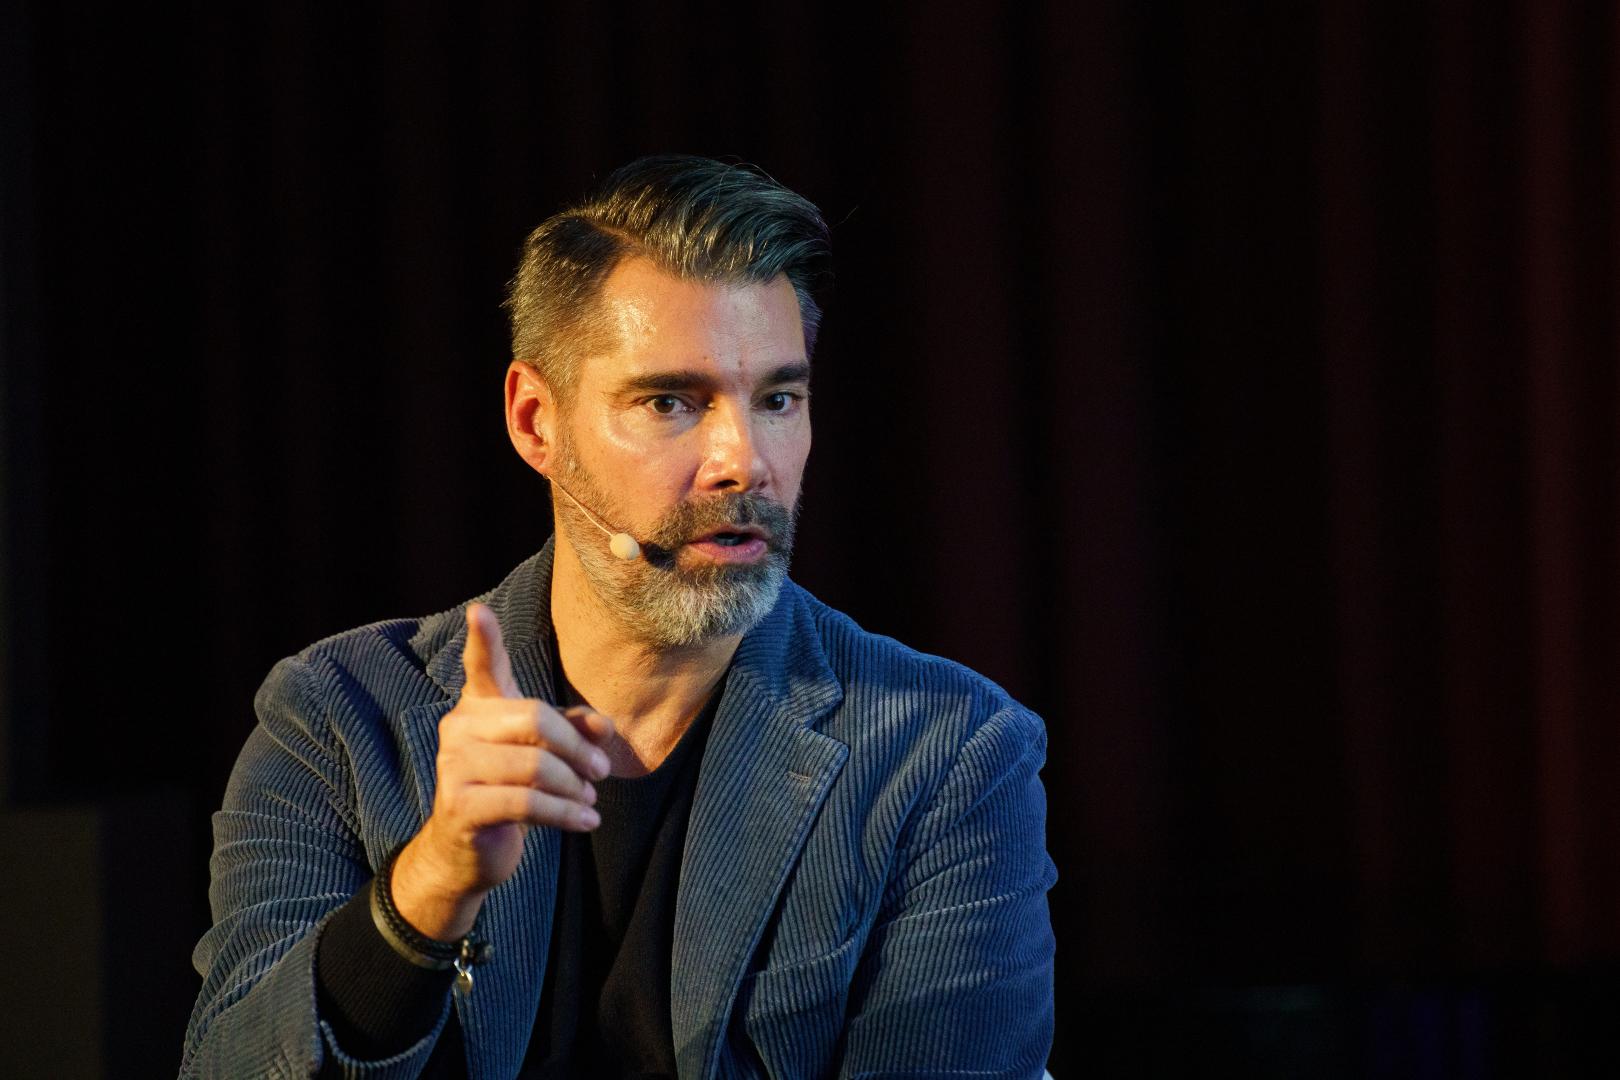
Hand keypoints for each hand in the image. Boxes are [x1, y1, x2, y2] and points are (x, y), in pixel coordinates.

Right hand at [390, 602, 614, 940]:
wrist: (467, 853)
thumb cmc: (510, 791)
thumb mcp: (545, 755)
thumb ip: (573, 732)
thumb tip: (603, 725)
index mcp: (479, 706)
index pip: (482, 667)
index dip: (482, 639)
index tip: (480, 611)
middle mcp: (459, 727)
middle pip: (534, 718)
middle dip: (577, 748)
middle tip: (601, 772)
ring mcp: (453, 765)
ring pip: (535, 765)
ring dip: (574, 787)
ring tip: (589, 800)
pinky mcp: (459, 805)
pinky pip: (527, 802)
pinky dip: (566, 814)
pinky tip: (586, 821)